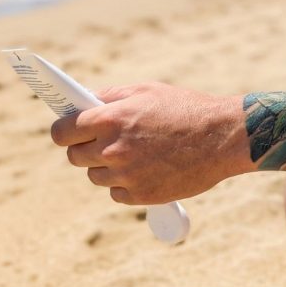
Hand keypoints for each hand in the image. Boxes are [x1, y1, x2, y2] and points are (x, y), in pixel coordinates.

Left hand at [50, 83, 253, 204]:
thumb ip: (109, 97)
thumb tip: (81, 104)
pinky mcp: (141, 196)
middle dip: (86, 148)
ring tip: (136, 155)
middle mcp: (113, 150)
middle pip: (75, 156)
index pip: (61, 132)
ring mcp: (127, 175)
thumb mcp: (146, 91)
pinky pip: (117, 194)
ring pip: (96, 176)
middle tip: (106, 142)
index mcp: (110, 119)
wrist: (224, 137)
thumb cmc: (186, 109)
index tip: (69, 132)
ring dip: (108, 168)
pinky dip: (127, 185)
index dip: (64, 131)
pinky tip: (147, 170)